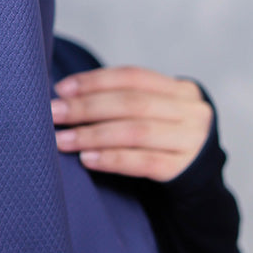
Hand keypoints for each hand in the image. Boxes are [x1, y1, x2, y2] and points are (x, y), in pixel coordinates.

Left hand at [51, 66, 212, 181]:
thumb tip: (65, 97)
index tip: (62, 88)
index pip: (133, 77)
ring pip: (136, 132)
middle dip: (87, 107)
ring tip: (62, 141)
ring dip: (92, 135)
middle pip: (132, 103)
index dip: (95, 81)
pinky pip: (143, 162)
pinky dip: (112, 159)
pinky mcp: (182, 170)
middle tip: (54, 114)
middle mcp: (190, 112)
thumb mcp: (154, 113)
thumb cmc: (162, 137)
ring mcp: (190, 141)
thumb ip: (122, 101)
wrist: (198, 176)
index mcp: (181, 90)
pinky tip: (87, 160)